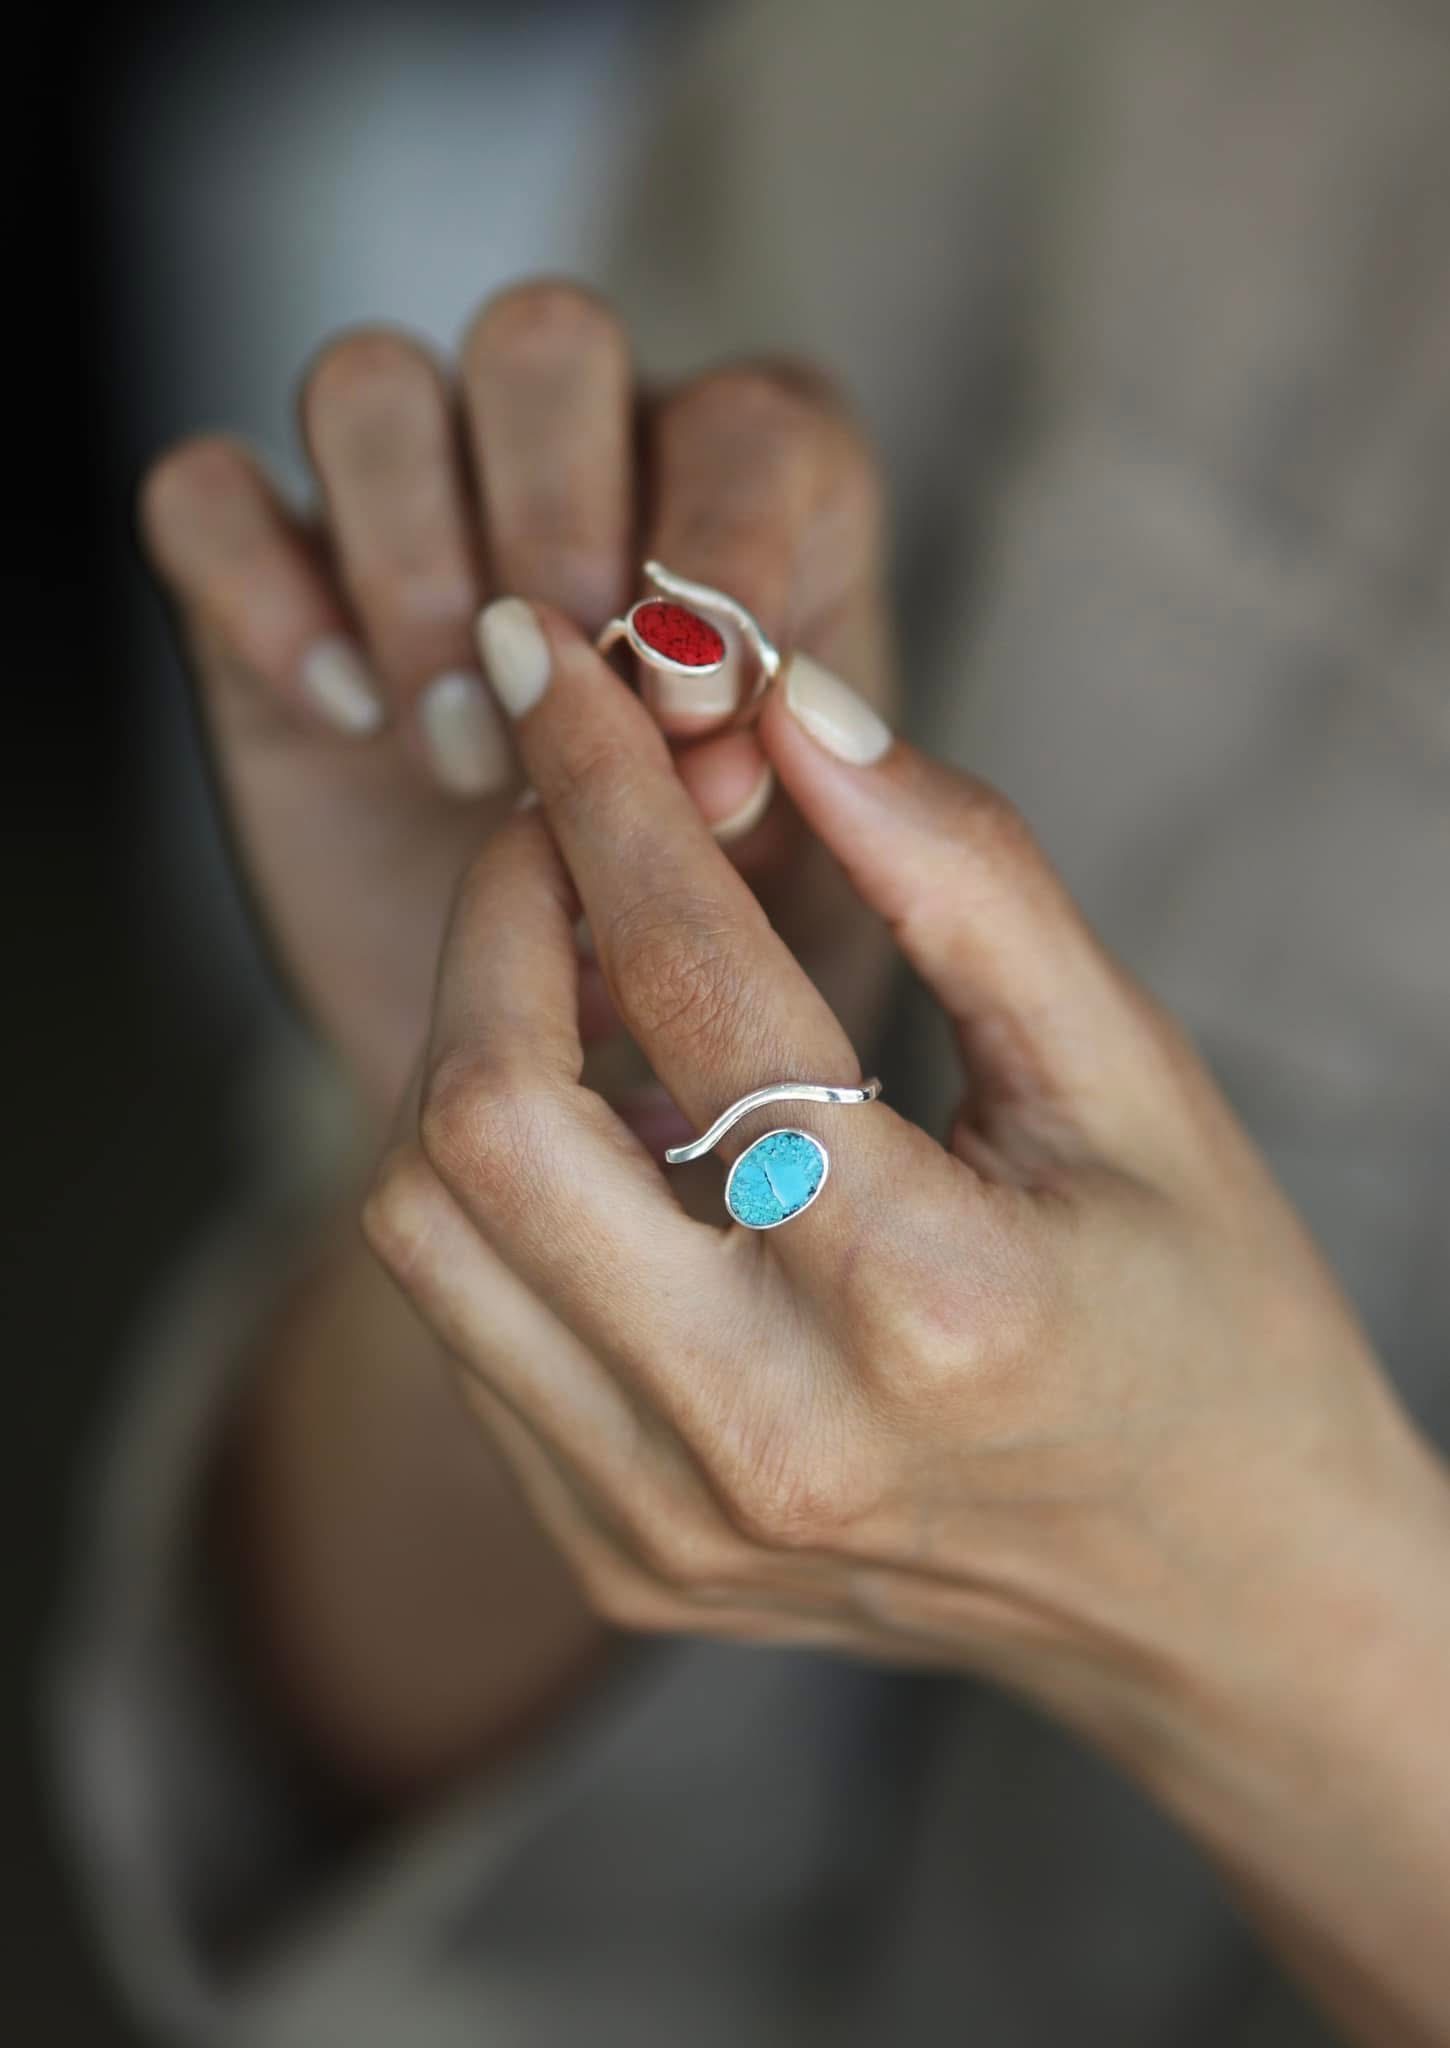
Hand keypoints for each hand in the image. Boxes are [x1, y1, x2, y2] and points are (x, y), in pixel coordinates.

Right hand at [138, 283, 893, 1120]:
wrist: (555, 1034)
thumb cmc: (713, 936)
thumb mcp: (799, 892)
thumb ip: (784, 796)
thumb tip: (704, 748)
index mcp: (749, 494)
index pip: (743, 429)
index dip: (719, 564)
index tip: (696, 726)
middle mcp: (582, 454)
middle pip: (542, 342)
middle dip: (553, 532)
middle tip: (566, 721)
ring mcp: (414, 503)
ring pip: (370, 387)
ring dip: (412, 570)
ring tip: (465, 754)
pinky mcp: (271, 576)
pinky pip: (206, 496)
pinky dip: (260, 592)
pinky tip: (347, 716)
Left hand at [365, 601, 1449, 1751]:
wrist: (1215, 1598)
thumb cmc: (1210, 1314)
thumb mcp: (1130, 1074)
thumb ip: (964, 873)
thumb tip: (784, 703)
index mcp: (931, 1301)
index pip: (696, 984)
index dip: (613, 790)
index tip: (566, 663)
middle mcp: (765, 1436)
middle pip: (486, 1122)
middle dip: (494, 913)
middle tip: (569, 822)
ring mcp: (667, 1521)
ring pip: (426, 1227)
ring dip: (477, 1045)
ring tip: (597, 974)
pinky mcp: (618, 1554)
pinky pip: (469, 1321)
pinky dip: (504, 1182)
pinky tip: (621, 1127)